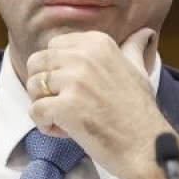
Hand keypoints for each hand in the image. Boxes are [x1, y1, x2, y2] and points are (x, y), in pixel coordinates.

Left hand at [25, 29, 178, 178]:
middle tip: (65, 104)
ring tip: (67, 119)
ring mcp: (74, 80)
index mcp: (97, 43)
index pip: (53, 46)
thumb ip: (133, 48)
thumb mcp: (138, 70)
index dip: (57, 69)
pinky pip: (35, 111)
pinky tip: (66, 131)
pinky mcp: (65, 106)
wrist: (145, 145)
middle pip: (37, 63)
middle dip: (44, 86)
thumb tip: (145, 32)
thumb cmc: (139, 110)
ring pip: (32, 86)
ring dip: (44, 106)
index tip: (76, 88)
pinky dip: (45, 125)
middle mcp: (84, 56)